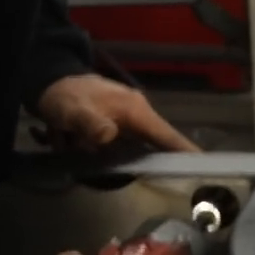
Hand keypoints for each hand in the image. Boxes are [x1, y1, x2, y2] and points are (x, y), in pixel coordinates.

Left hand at [36, 73, 199, 152]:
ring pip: (130, 149)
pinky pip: (114, 146)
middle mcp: (137, 115)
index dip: (186, 152)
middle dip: (141, 162)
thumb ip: (90, 124)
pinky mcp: (115, 126)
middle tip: (128, 173)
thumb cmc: (64, 97)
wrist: (48, 82)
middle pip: (154, 147)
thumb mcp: (73, 112)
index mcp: (135, 111)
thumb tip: (108, 136)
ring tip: (77, 146)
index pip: (168, 136)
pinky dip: (95, 151)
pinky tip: (72, 143)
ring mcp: (126, 121)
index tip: (206, 168)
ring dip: (107, 156)